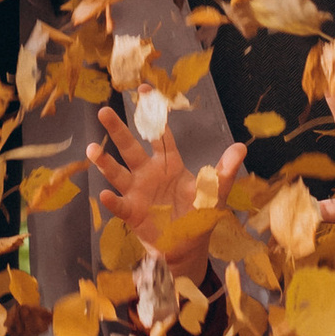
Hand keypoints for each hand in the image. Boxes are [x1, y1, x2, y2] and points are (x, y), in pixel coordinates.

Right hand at [86, 106, 243, 275]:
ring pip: (118, 173)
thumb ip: (225, 170)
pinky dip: (112, 201)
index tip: (144, 89)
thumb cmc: (199, 214)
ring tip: (91, 148)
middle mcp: (148, 173)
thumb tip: (242, 147)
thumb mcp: (215, 192)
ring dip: (104, 162)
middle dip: (118, 130)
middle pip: (130, 148)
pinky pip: (120, 205)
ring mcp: (137, 192)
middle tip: (103, 112)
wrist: (188, 246)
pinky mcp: (132, 213)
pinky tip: (104, 195)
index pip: (159, 134)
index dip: (153, 113)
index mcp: (168, 163)